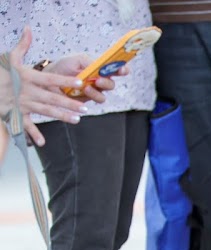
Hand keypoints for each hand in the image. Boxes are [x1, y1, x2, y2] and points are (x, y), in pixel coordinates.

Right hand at [7, 27, 88, 144]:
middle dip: (69, 103)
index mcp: (28, 77)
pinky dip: (32, 134)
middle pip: (52, 98)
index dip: (66, 81)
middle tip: (85, 108)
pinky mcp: (15, 114)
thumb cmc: (0, 72)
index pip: (51, 79)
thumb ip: (22, 45)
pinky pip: (25, 125)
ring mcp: (22, 104)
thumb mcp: (10, 58)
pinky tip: (43, 142)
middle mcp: (27, 91)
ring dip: (61, 116)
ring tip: (77, 119)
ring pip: (45, 111)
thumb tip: (29, 29)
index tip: (82, 84)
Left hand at [49, 54, 122, 104]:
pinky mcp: (90, 99)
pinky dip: (93, 95)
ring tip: (87, 86)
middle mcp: (100, 79)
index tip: (122, 69)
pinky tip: (84, 90)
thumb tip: (100, 66)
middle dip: (107, 82)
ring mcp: (96, 90)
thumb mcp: (77, 59)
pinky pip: (98, 99)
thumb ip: (89, 62)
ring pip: (105, 93)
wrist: (50, 78)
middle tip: (99, 80)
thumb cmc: (64, 66)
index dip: (122, 69)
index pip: (116, 68)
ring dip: (98, 90)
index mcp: (100, 67)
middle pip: (112, 83)